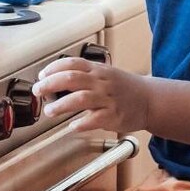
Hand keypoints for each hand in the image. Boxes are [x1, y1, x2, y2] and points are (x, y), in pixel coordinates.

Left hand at [33, 57, 149, 132]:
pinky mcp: (114, 116)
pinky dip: (81, 123)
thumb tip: (55, 82)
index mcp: (98, 70)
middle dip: (50, 84)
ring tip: (49, 111)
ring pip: (80, 98)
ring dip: (61, 105)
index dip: (53, 68)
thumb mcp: (105, 74)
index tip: (41, 75)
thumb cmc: (124, 89)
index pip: (72, 63)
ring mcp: (108, 99)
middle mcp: (102, 82)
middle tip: (38, 91)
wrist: (150, 100)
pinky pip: (94, 119)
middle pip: (71, 78)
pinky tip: (72, 127)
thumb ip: (84, 76)